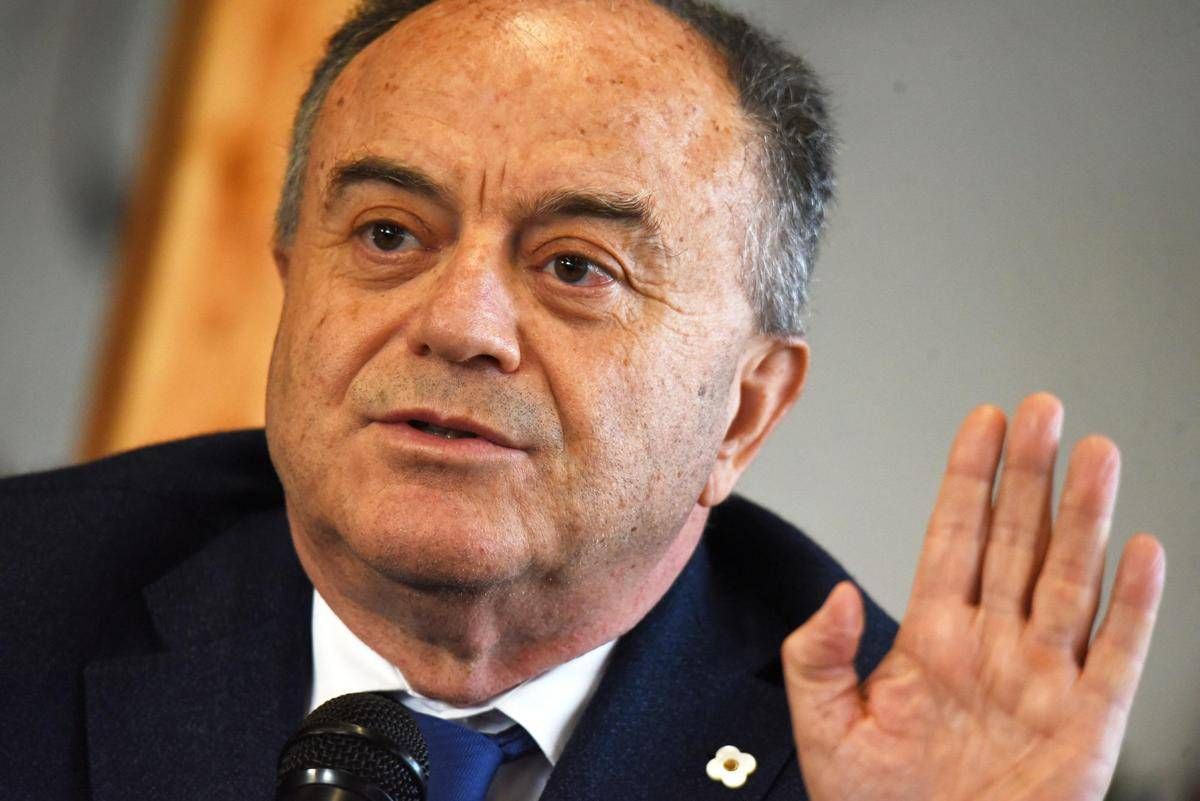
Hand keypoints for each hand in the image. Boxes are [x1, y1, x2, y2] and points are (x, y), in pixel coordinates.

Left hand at [781, 393, 1164, 800]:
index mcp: (931, 639)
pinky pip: (1116, 655)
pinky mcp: (1087, 726)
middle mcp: (991, 646)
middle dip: (1030, 476)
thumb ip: (819, 657)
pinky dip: (1132, 606)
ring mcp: (1042, 680)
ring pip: (1069, 581)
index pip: (955, 536)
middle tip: (1043, 410)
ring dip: (1086, 519)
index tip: (983, 420)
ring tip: (1096, 455)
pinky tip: (1143, 552)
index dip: (970, 478)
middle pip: (1016, 542)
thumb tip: (836, 594)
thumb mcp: (826, 729)